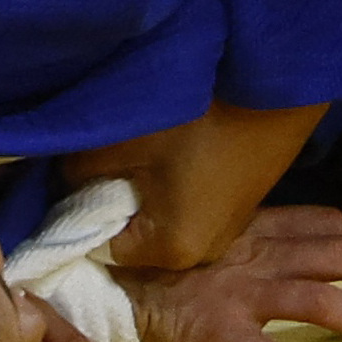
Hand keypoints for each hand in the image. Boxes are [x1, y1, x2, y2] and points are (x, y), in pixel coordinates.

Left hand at [66, 100, 331, 273]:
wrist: (275, 87)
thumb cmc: (196, 120)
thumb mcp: (122, 141)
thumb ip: (80, 173)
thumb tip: (66, 183)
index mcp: (169, 249)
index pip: (101, 248)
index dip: (80, 216)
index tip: (67, 183)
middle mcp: (200, 254)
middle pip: (134, 237)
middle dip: (113, 204)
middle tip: (101, 160)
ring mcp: (224, 232)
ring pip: (160, 218)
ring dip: (143, 191)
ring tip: (139, 151)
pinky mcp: (237, 206)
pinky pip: (187, 205)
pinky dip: (171, 184)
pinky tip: (172, 150)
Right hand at [119, 207, 341, 341]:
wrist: (93, 284)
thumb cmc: (141, 262)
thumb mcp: (196, 234)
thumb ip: (238, 235)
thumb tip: (274, 245)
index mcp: (247, 228)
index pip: (320, 223)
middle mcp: (251, 255)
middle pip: (336, 256)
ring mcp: (236, 293)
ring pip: (319, 301)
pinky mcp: (216, 333)